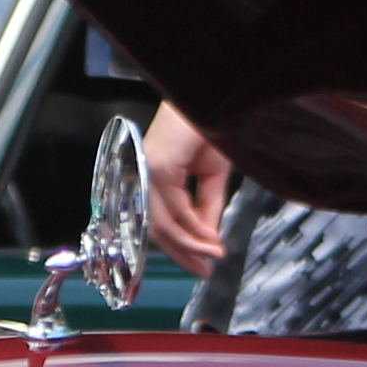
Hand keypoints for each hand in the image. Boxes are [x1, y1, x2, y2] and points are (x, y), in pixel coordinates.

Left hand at [144, 102, 231, 273]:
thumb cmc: (216, 126)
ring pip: (162, 222)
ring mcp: (150, 169)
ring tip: (213, 256)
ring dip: (189, 244)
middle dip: (181, 253)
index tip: (201, 265)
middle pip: (155, 227)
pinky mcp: (161, 165)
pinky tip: (211, 239)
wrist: (220, 96)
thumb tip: (209, 239)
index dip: (179, 247)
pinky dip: (194, 228)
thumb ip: (207, 207)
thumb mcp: (214, 176)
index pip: (158, 220)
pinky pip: (175, 208)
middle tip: (204, 270)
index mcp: (154, 173)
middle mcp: (145, 172)